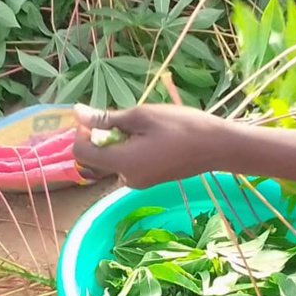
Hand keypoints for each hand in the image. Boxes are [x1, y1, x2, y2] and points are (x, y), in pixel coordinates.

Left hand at [73, 104, 230, 188]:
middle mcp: (127, 179)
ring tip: (144, 126)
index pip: (82, 152)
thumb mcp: (142, 116)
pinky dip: (130, 149)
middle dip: (101, 137)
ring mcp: (139, 182)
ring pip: (112, 160)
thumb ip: (107, 118)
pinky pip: (127, 165)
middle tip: (125, 119)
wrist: (218, 147)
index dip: (81, 132)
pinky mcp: (149, 180)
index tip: (97, 116)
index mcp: (123, 163)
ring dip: (118, 142)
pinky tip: (151, 137)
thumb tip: (77, 113)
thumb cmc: (182, 126)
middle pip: (96, 159)